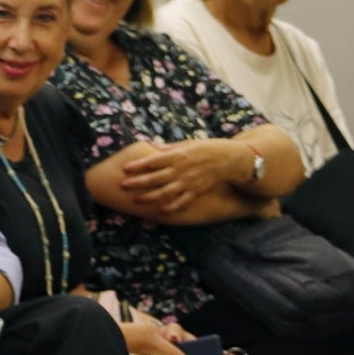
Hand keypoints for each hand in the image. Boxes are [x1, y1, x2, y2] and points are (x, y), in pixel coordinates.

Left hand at [117, 139, 249, 214]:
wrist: (229, 159)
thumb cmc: (205, 148)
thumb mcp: (187, 143)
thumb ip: (168, 147)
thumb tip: (151, 146)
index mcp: (178, 156)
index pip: (154, 161)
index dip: (139, 165)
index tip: (125, 168)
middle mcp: (182, 170)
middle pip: (157, 177)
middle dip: (139, 182)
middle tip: (124, 185)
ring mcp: (189, 182)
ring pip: (167, 191)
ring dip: (151, 196)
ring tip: (138, 200)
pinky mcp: (196, 191)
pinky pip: (183, 201)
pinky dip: (172, 206)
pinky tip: (160, 210)